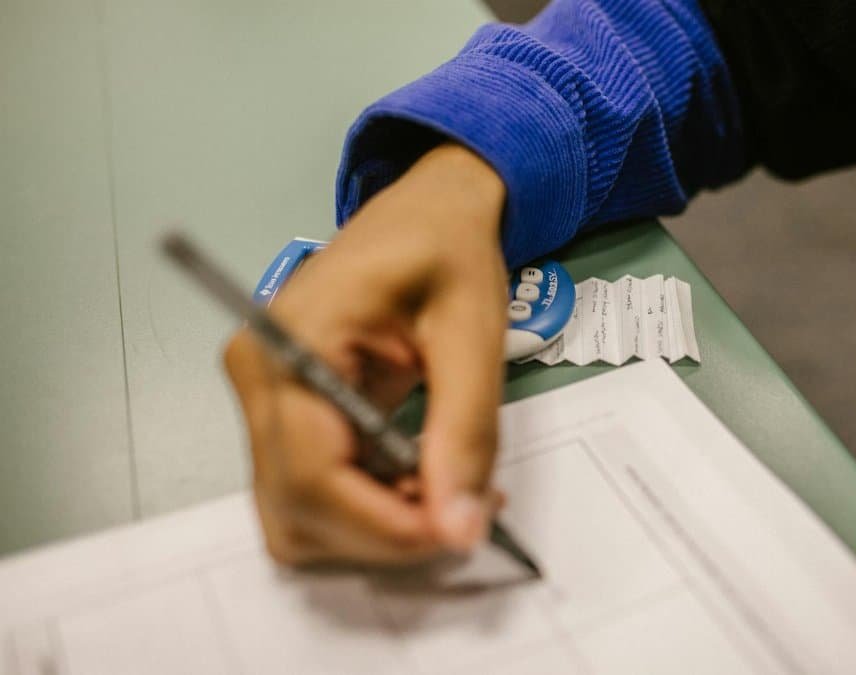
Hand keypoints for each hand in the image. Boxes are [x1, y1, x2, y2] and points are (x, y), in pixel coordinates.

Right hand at [224, 144, 508, 564]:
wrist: (427, 213)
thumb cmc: (446, 250)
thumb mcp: (471, 331)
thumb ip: (464, 430)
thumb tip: (458, 526)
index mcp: (292, 341)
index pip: (313, 472)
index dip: (384, 523)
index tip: (458, 532)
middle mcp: (259, 376)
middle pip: (299, 506)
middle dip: (386, 533)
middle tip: (468, 513)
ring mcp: (264, 399)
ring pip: (301, 514)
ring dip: (376, 529)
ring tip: (450, 492)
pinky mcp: (286, 416)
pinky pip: (315, 492)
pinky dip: (370, 508)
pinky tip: (427, 481)